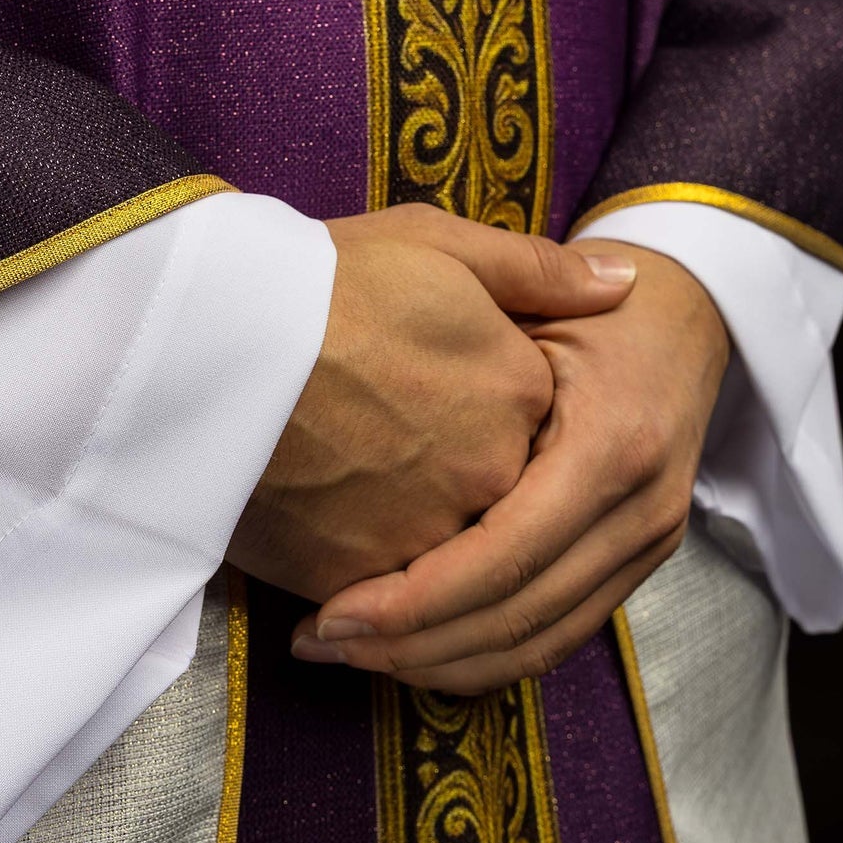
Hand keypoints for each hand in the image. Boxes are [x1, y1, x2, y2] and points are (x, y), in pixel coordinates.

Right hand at [227, 206, 634, 603]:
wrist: (214, 338)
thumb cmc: (325, 280)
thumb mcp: (440, 244)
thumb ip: (541, 272)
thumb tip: (628, 284)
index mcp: (524, 393)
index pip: (545, 427)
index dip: (489, 410)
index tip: (437, 394)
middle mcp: (494, 475)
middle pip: (499, 499)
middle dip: (456, 484)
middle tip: (390, 448)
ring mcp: (431, 535)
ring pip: (448, 559)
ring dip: (417, 550)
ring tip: (355, 499)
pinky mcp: (361, 579)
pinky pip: (384, 598)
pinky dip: (368, 585)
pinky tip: (327, 535)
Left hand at [292, 240, 728, 688]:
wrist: (688, 319)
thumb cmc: (598, 303)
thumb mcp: (543, 296)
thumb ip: (480, 328)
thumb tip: (390, 367)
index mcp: (611, 444)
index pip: (507, 554)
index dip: (418, 600)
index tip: (337, 612)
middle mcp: (641, 509)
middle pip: (519, 617)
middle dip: (413, 645)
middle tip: (322, 641)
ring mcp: (646, 545)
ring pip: (537, 645)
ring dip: (439, 663)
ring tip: (350, 653)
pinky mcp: (634, 564)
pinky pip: (555, 637)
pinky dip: (481, 657)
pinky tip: (412, 650)